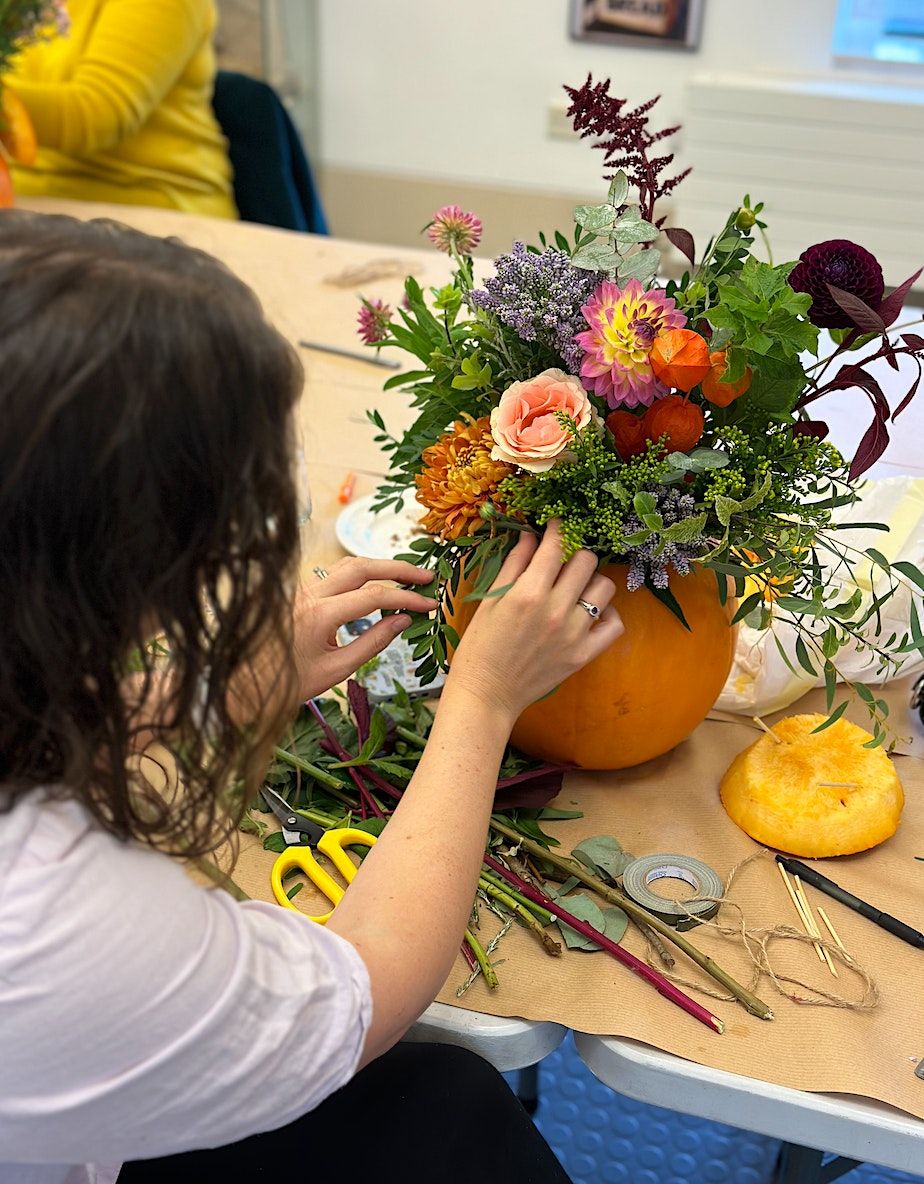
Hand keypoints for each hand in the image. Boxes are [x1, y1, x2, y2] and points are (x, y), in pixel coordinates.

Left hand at [293, 558, 435, 699]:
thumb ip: (373, 643)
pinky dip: (360, 574)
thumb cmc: (289, 684)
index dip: (406, 598)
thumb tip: (402, 621)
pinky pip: (334, 575)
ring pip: (346, 566)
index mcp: (318, 615)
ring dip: (379, 566)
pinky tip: (376, 583)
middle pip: (362, 567)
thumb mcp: (336, 669)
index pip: (373, 596)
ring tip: (406, 575)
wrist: (247, 685)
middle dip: (397, 568)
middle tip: (425, 576)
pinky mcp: (299, 593)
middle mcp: (309, 594)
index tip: (428, 604)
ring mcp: (301, 590)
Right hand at [445, 521, 622, 722]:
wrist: (486, 693)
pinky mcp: (584, 655)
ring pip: (604, 588)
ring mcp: (573, 634)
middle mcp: (555, 610)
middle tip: (563, 560)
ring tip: (576, 587)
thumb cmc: (480, 646)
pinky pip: (614, 625)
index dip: (558, 529)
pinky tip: (591, 612)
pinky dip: (607, 614)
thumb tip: (530, 536)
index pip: (555, 546)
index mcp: (528, 593)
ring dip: (591, 581)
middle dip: (575, 553)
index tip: (556, 526)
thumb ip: (513, 565)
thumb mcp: (489, 601)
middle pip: (587, 561)